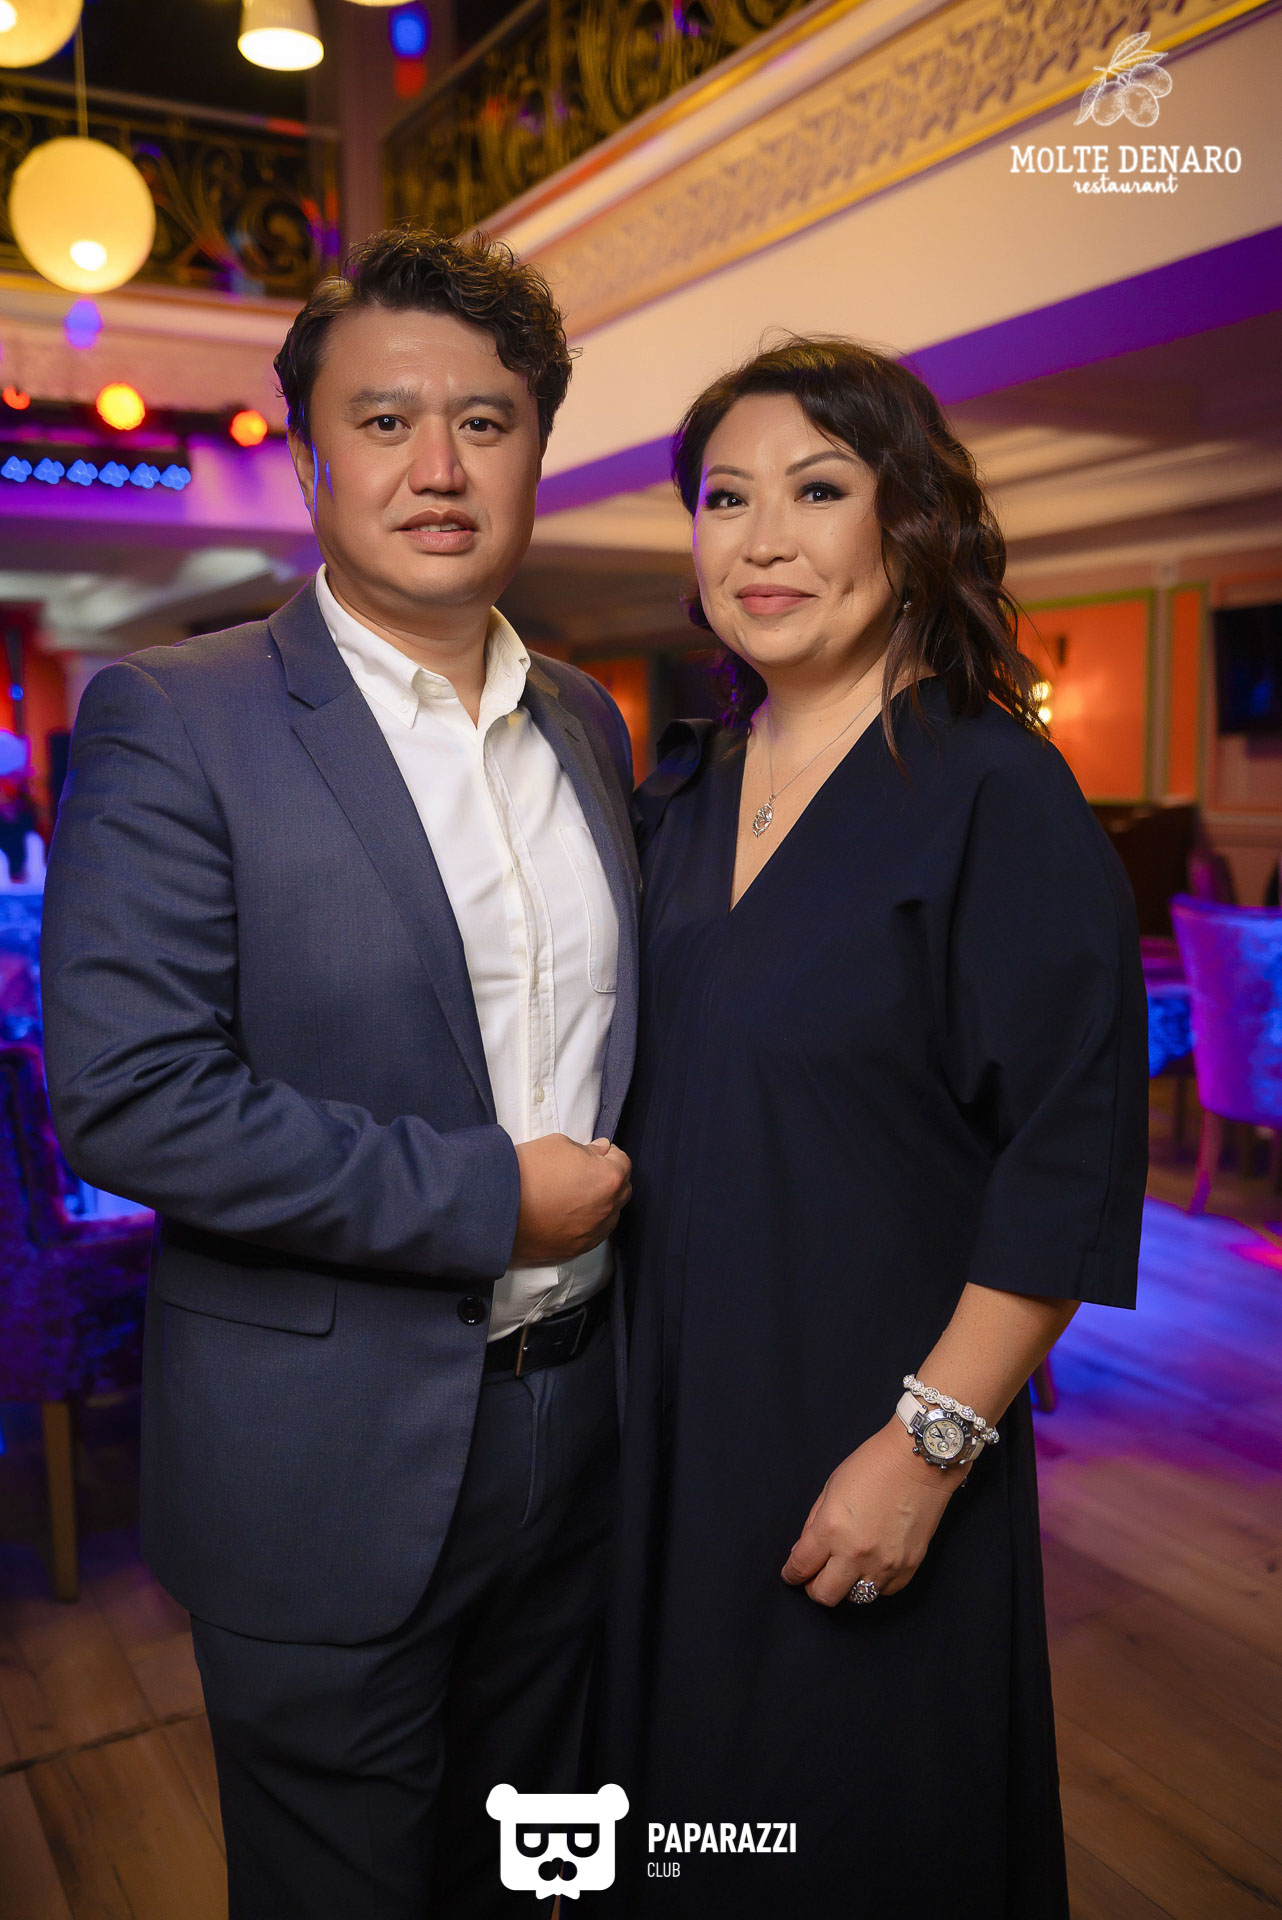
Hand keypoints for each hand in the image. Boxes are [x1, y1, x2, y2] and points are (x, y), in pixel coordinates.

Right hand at [511, 1134, 631, 1265]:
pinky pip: (593, 1234)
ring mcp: (593, 1233)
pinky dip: (586, 1224)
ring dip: (600, 1204)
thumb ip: (587, 1149)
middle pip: (622, 1190)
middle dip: (609, 1179)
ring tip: (573, 1196)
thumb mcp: (558, 1144)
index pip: (623, 1162)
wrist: (496, 1207)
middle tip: (585, 1172)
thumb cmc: (526, 1171)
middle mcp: (607, 1209)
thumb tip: (600, 1151)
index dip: (608, 1155)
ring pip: (610, 1215)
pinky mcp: (576, 1250)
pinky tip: (565, 1214)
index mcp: (608, 1179)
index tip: (593, 1154)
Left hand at [780, 1419, 966, 1606]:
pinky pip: (883, 1591)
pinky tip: (872, 1563)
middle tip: (817, 1576)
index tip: (792, 1575)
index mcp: (831, 1529)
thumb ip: (814, 1524)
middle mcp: (856, 1553)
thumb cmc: (872, 1465)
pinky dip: (874, 1582)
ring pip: (856, 1598)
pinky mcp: (908, 1568)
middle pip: (825, 1595)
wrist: (919, 1461)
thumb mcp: (831, 1488)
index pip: (801, 1568)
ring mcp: (884, 1564)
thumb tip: (803, 1552)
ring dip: (847, 1586)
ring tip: (848, 1567)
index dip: (792, 1574)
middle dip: (815, 1587)